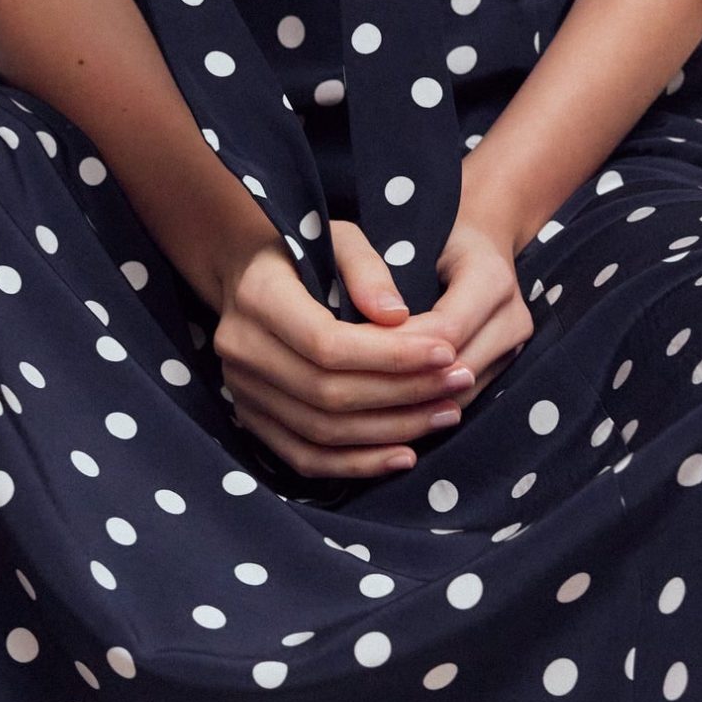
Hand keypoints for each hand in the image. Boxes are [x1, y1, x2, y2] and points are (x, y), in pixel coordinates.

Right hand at [211, 218, 481, 482]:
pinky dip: (358, 463)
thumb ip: (367, 269)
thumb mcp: (339, 237)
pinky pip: (307, 458)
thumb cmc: (306, 251)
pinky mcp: (253, 420)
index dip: (391, 356)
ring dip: (391, 430)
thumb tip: (397, 317)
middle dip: (403, 393)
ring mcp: (243, 392)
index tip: (446, 351)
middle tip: (459, 383)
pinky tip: (405, 454)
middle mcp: (242, 349)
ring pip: (322, 432)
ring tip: (445, 413)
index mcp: (258, 297)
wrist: (249, 274)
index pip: (327, 344)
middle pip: (328, 393)